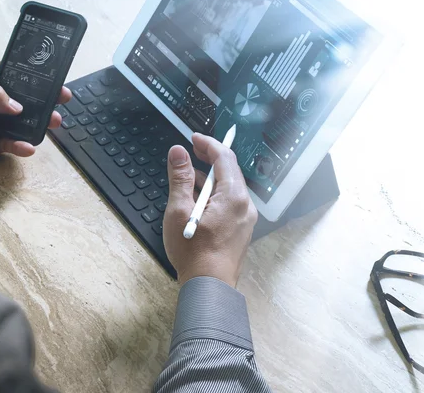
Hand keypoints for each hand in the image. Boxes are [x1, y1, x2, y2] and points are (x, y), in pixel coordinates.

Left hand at [0, 63, 71, 174]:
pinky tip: (29, 146)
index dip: (27, 72)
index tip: (47, 74)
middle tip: (62, 97)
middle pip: (23, 98)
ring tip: (54, 122)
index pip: (7, 73)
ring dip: (40, 122)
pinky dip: (23, 145)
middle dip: (43, 98)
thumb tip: (17, 106)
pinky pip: (15, 143)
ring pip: (24, 121)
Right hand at [163, 133, 257, 286]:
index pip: (224, 157)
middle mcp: (245, 205)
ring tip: (189, 177)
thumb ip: (180, 178)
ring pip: (229, 188)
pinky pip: (230, 203)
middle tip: (192, 151)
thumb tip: (178, 153)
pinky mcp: (241, 230)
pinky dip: (215, 195)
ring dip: (210, 179)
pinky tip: (198, 201)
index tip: (193, 138)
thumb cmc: (194, 252)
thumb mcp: (179, 210)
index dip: (208, 143)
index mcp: (233, 196)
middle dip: (210, 158)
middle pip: (229, 172)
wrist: (209, 286)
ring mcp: (245, 219)